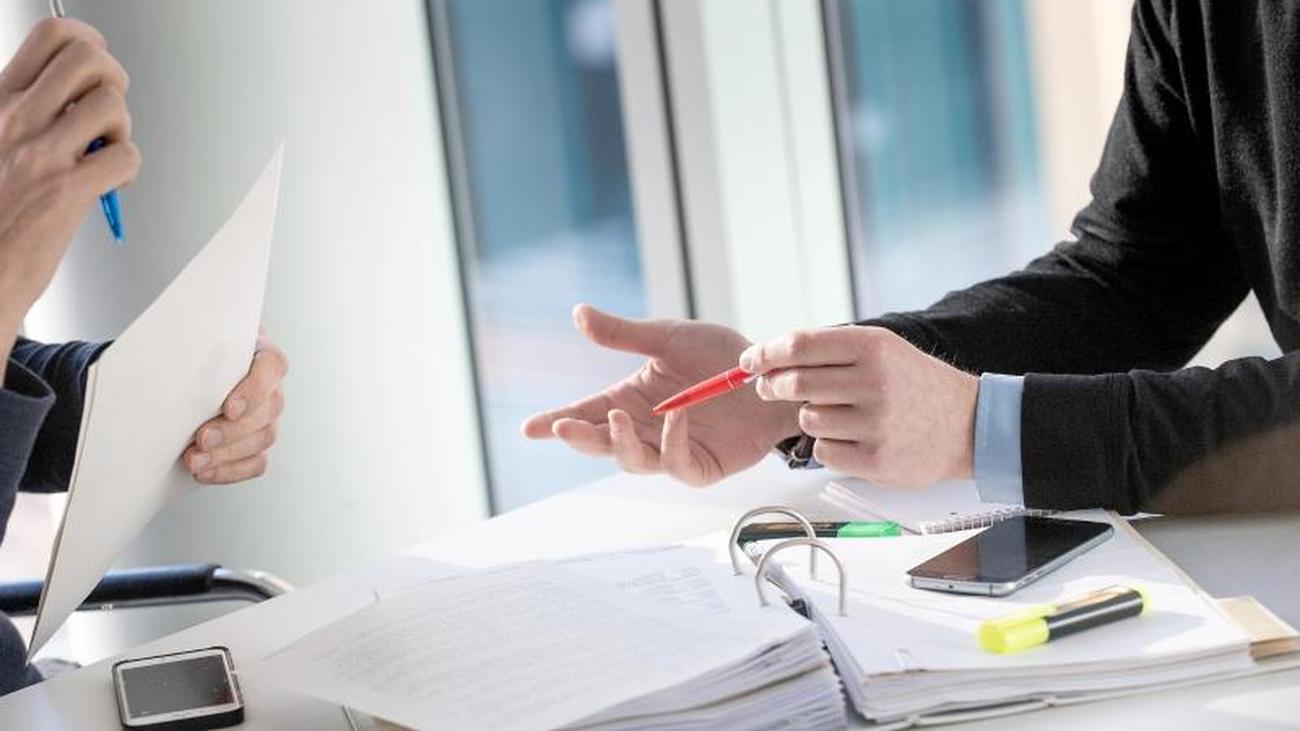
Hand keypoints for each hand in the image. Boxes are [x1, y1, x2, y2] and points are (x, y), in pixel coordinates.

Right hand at [0, 19, 138, 359]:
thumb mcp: (0, 142)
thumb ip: (32, 111)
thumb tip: (80, 94)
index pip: (53, 35)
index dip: (91, 45)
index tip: (95, 74)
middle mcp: (15, 119)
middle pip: (89, 58)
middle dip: (114, 82)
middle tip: (105, 116)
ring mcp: (38, 154)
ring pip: (112, 104)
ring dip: (121, 129)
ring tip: (102, 153)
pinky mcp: (63, 192)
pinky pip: (125, 156)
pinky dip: (128, 170)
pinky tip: (108, 185)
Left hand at [183, 334, 288, 484]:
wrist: (186, 377)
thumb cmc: (194, 355)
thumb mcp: (194, 341)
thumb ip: (191, 345)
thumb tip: (166, 359)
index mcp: (261, 355)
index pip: (271, 368)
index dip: (254, 390)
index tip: (228, 408)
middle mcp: (271, 387)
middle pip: (269, 409)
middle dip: (234, 429)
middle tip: (201, 438)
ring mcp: (268, 418)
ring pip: (264, 438)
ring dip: (228, 453)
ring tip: (194, 460)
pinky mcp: (258, 445)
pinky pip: (257, 463)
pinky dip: (230, 471)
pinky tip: (205, 472)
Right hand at [522, 304, 799, 486]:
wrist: (772, 373)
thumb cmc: (721, 356)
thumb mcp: (667, 337)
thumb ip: (623, 333)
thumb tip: (578, 313)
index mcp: (631, 400)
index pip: (585, 414)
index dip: (557, 422)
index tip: (529, 428)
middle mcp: (645, 429)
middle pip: (600, 443)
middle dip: (579, 437)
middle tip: (562, 426)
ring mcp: (671, 451)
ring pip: (632, 460)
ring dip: (617, 444)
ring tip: (612, 419)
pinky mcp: (701, 466)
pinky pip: (677, 463)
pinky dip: (671, 443)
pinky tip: (674, 417)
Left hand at [740, 326, 978, 486]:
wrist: (967, 425)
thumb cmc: (914, 384)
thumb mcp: (881, 349)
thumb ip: (829, 349)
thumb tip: (769, 356)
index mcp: (871, 347)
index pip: (799, 345)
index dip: (765, 354)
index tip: (748, 361)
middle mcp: (873, 381)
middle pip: (794, 382)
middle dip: (773, 386)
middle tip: (770, 388)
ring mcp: (875, 422)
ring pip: (806, 418)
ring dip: (810, 417)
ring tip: (838, 414)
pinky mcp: (875, 458)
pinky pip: (824, 450)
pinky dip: (829, 445)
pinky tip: (852, 437)